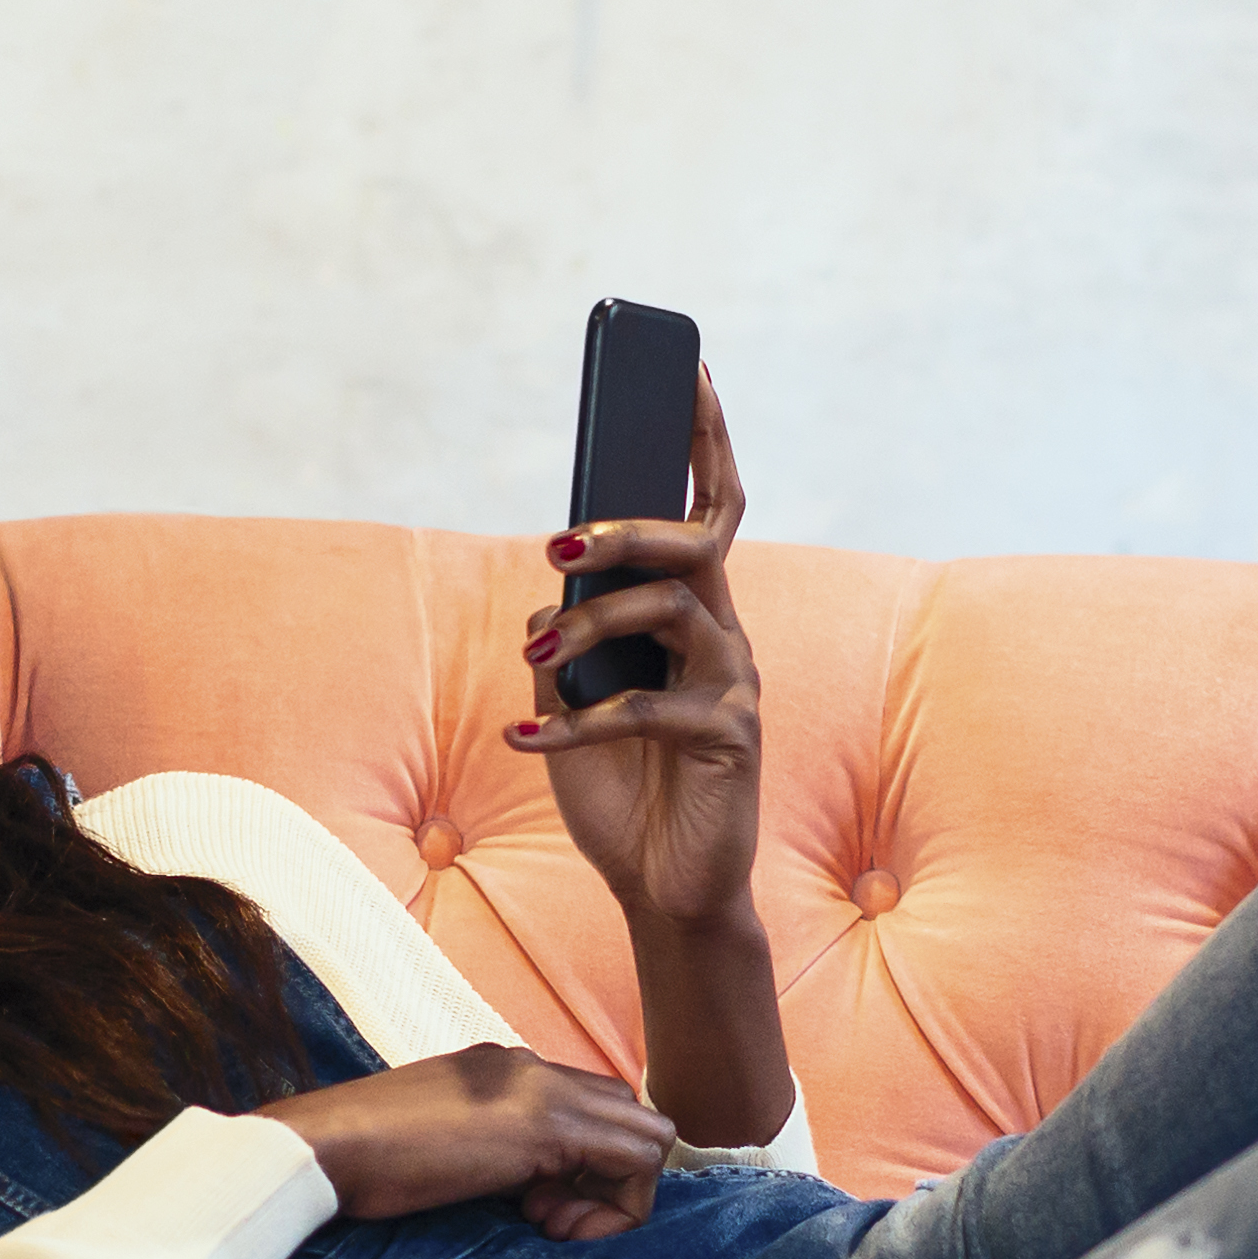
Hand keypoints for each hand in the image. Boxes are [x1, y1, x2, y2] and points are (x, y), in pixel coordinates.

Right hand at [252, 1047, 674, 1238]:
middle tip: (548, 1220)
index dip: (582, 1166)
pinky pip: (639, 1160)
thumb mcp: (436, 1144)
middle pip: (629, 1113)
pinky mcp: (546, 1126)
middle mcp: (532, 1067)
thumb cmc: (359, 1161)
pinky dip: (616, 1210)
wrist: (321, 1149)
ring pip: (649, 1134)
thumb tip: (519, 1193)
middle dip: (608, 1178)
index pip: (591, 1104)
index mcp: (504, 1069)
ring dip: (616, 1196)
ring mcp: (543, 1089)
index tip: (533, 1209)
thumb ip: (483, 1150)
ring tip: (548, 1226)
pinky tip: (551, 1230)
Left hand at [515, 363, 761, 941]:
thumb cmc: (621, 793)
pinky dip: (575, 721)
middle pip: (695, 542)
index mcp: (693, 613)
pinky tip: (522, 736)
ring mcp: (735, 685)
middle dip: (625, 528)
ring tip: (532, 656)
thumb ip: (565, 638)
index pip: (709, 508)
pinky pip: (647, 708)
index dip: (704, 436)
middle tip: (559, 543)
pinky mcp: (730, 739)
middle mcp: (725, 635)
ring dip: (588, 627)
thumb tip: (547, 590)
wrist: (661, 892)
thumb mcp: (571, 701)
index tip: (687, 366)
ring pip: (670, 610)